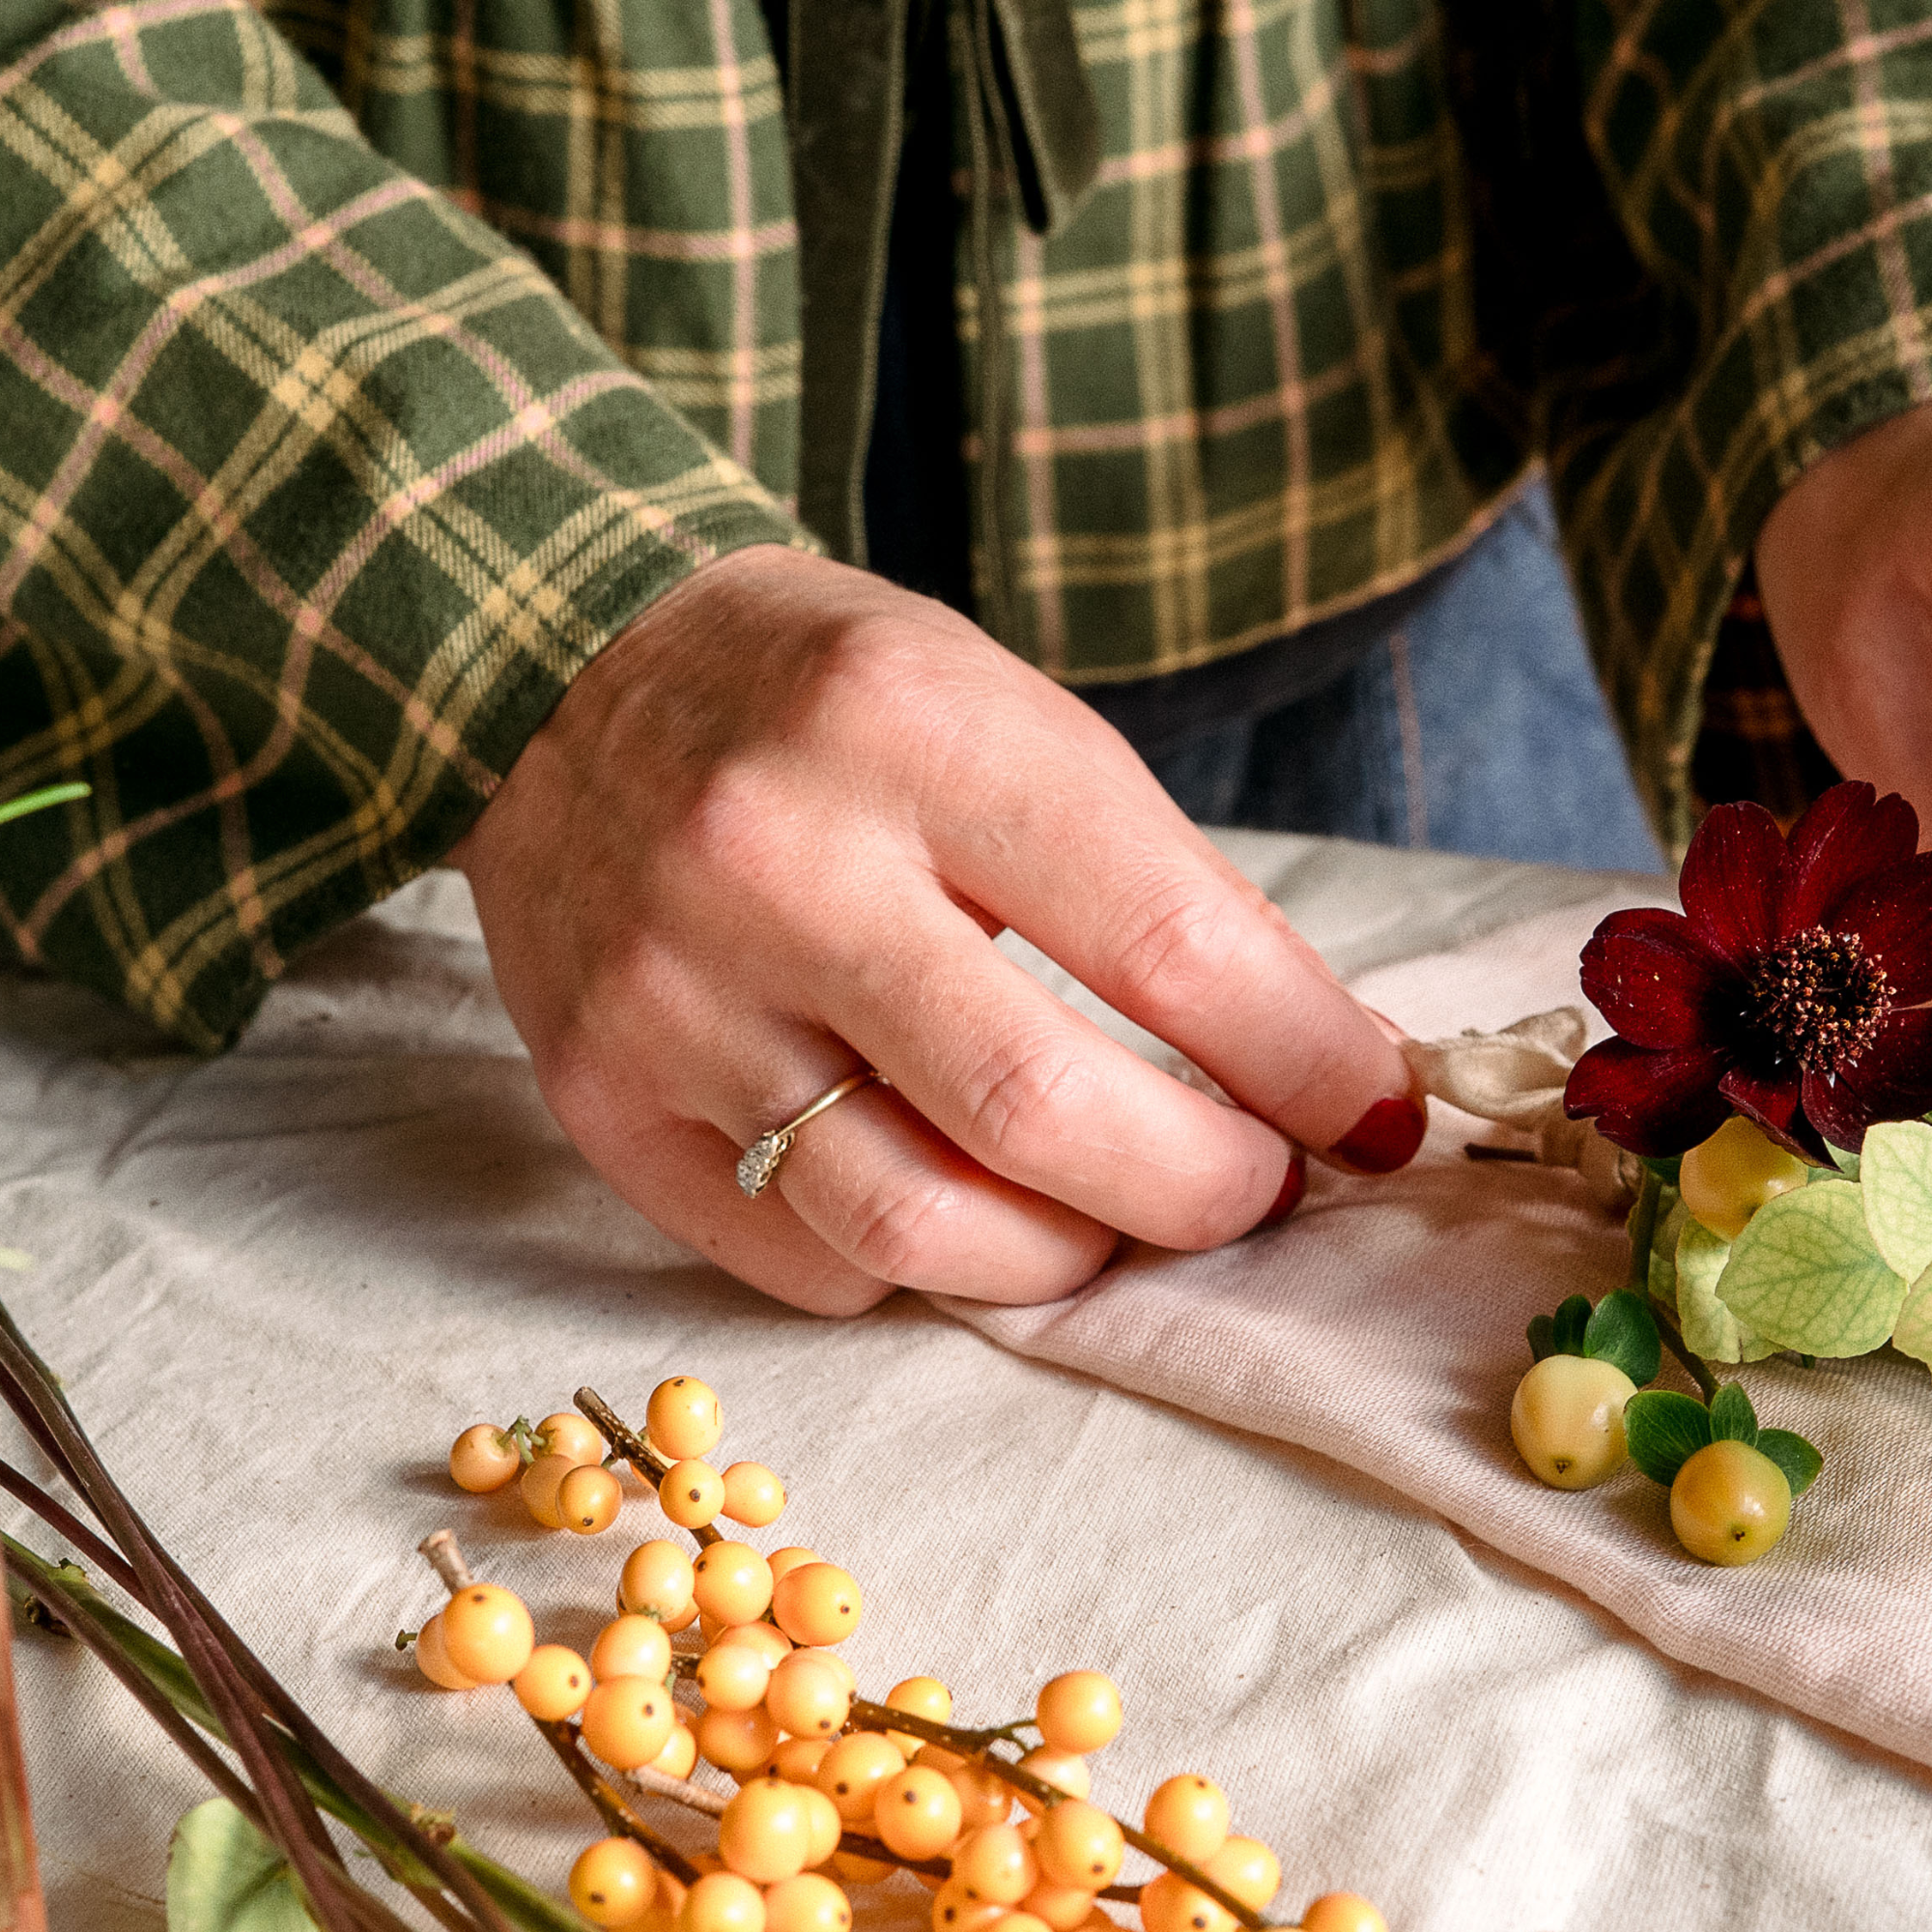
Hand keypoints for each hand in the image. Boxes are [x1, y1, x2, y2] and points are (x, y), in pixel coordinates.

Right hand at [451, 547, 1423, 1313]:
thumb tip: (1331, 1082)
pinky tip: (939, 1186)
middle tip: (1251, 1190)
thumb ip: (1159, 896)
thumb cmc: (833, 703)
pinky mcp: (600, 1099)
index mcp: (911, 730)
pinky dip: (911, 1259)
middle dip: (1199, 1189)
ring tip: (1107, 1213)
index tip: (1370, 1116)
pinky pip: (804, 1261)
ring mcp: (672, 995)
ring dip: (1065, 1254)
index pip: (1165, 944)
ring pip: (918, 1225)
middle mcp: (777, 864)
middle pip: (1042, 1113)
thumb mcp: (1012, 720)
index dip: (1302, 1061)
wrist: (562, 671)